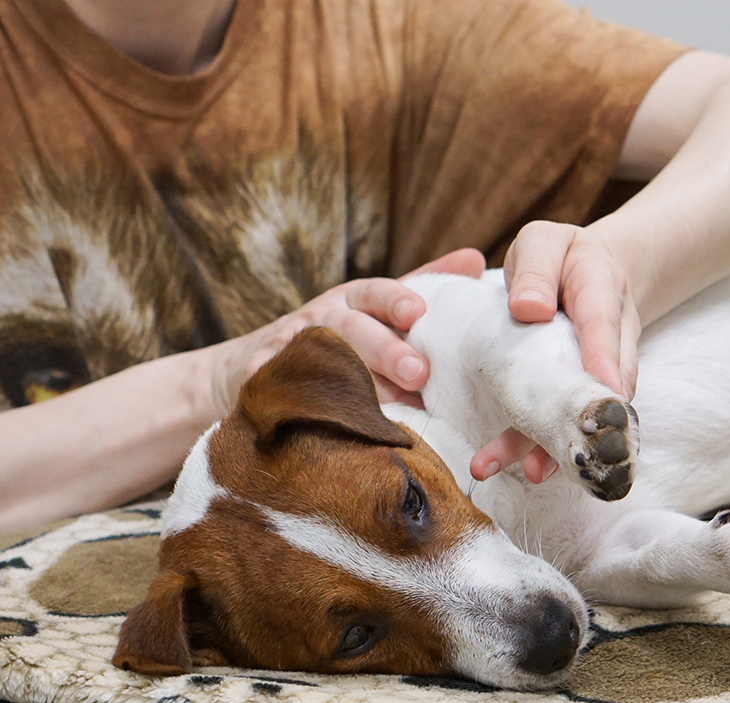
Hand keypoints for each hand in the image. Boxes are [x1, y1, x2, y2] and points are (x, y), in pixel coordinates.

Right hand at [205, 248, 486, 418]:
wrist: (252, 365)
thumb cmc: (338, 336)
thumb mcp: (374, 307)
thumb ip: (423, 285)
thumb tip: (476, 260)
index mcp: (353, 301)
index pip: (375, 293)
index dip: (396, 300)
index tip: (418, 313)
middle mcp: (322, 320)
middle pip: (353, 329)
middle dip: (386, 351)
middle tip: (419, 373)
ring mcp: (290, 350)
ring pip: (319, 361)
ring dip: (349, 383)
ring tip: (382, 409)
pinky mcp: (262, 381)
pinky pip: (273, 389)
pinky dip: (282, 397)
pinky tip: (305, 416)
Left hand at [471, 222, 640, 483]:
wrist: (594, 274)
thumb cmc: (560, 258)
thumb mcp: (543, 243)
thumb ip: (537, 269)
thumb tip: (528, 310)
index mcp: (600, 287)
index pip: (603, 323)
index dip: (604, 358)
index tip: (603, 390)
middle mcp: (614, 335)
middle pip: (607, 379)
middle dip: (588, 417)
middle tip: (570, 450)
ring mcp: (607, 368)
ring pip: (593, 407)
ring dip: (564, 442)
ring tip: (534, 472)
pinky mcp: (589, 391)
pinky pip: (576, 418)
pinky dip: (552, 446)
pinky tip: (531, 469)